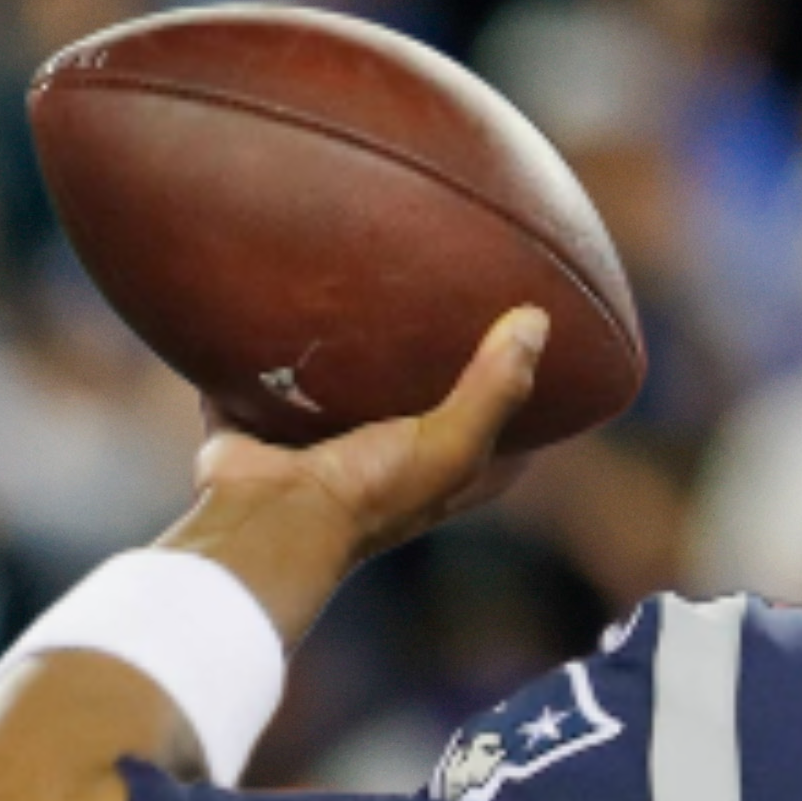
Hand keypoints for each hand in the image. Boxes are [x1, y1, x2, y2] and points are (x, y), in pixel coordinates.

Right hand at [159, 306, 552, 643]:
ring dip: (351, 354)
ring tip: (373, 282)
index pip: (498, 445)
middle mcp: (381, 467)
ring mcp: (319, 449)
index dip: (521, 405)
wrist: (264, 518)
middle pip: (420, 408)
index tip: (533, 348)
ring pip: (342, 392)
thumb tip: (538, 320)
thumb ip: (495, 388)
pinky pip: (268, 379)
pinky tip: (289, 295)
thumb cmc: (366, 495)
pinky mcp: (264, 428)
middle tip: (452, 297)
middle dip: (433, 363)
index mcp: (435, 482)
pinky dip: (271, 349)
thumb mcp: (450, 445)